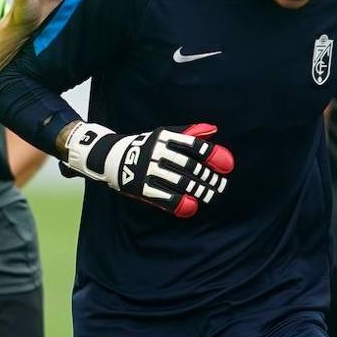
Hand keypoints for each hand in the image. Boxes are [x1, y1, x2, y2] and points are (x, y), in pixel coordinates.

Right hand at [61, 122, 234, 217]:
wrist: (109, 156)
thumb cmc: (144, 145)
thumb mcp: (163, 135)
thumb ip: (189, 134)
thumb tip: (214, 129)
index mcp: (163, 137)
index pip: (192, 145)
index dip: (211, 155)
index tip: (227, 165)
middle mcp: (155, 152)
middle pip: (188, 166)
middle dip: (207, 177)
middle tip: (222, 185)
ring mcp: (147, 169)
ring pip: (178, 182)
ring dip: (198, 190)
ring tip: (211, 196)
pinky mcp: (139, 186)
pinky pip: (162, 196)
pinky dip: (178, 202)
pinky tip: (191, 206)